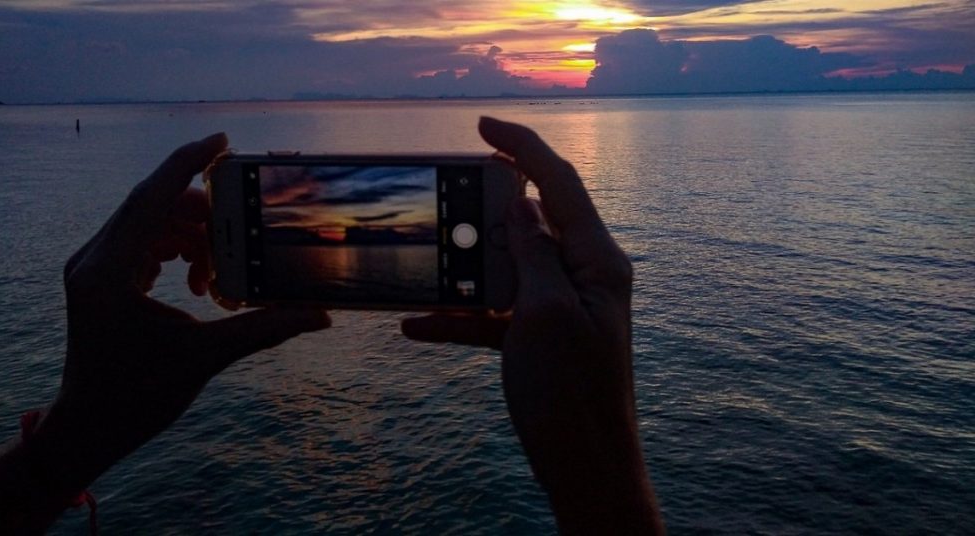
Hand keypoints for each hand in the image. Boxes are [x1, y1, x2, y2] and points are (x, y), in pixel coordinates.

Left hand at [33, 133, 330, 494]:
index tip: (223, 141)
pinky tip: (200, 281)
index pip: (151, 197)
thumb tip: (320, 314)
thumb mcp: (204, 358)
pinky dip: (176, 250)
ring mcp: (92, 267)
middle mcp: (93, 259)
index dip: (189, 163)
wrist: (89, 428)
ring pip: (150, 223)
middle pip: (153, 204)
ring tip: (220, 277)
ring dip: (193, 237)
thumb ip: (263, 328)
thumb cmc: (136, 398)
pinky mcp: (99, 277)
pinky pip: (143, 242)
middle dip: (203, 212)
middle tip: (243, 227)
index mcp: (109, 272)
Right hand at [402, 117, 661, 533]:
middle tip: (444, 198)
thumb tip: (520, 205)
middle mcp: (583, 277)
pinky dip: (460, 316)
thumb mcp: (544, 313)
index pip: (560, 184)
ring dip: (465, 268)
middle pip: (530, 222)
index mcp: (598, 261)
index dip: (522, 146)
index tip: (482, 123)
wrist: (583, 468)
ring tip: (426, 265)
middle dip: (484, 211)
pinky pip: (495, 314)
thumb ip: (532, 252)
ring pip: (506, 268)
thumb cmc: (572, 394)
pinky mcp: (539, 339)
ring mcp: (560, 309)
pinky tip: (418, 324)